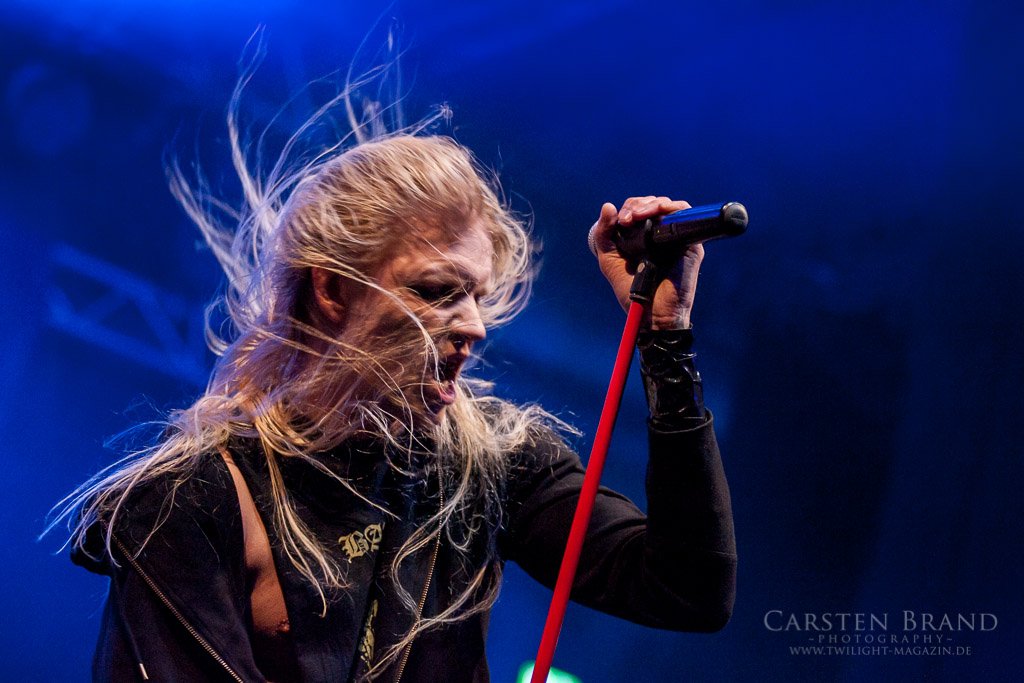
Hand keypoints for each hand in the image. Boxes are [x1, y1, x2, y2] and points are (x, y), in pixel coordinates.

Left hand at [591, 196, 703, 329]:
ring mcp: (677, 238)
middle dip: (638, 204)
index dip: (630, 207)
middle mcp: (661, 235)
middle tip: (628, 218)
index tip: (621, 220)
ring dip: (651, 204)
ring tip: (638, 216)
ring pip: (669, 206)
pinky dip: (672, 208)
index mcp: (643, 237)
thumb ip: (605, 234)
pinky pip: (686, 215)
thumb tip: (608, 206)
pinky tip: (656, 214)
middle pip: (653, 203)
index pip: (639, 208)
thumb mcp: (609, 259)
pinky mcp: (691, 244)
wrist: (651, 313)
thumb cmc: (631, 291)